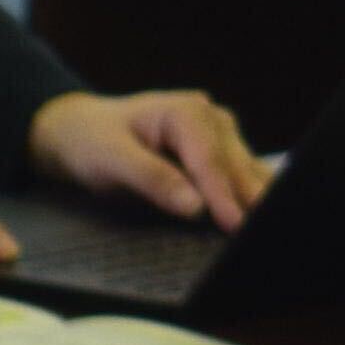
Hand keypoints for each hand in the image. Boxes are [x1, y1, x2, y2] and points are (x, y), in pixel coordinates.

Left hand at [33, 87, 261, 230]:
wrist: (81, 131)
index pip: (209, 160)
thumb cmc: (91, 141)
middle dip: (247, 200)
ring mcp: (220, 135)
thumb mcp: (109, 158)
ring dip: (253, 198)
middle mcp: (210, 118)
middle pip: (234, 167)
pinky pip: (241, 176)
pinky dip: (248, 195)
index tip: (235, 225)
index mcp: (184, 111)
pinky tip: (258, 215)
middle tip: (256, 232)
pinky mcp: (220, 152)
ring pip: (245, 172)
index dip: (223, 195)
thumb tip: (194, 206)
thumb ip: (151, 178)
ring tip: (263, 227)